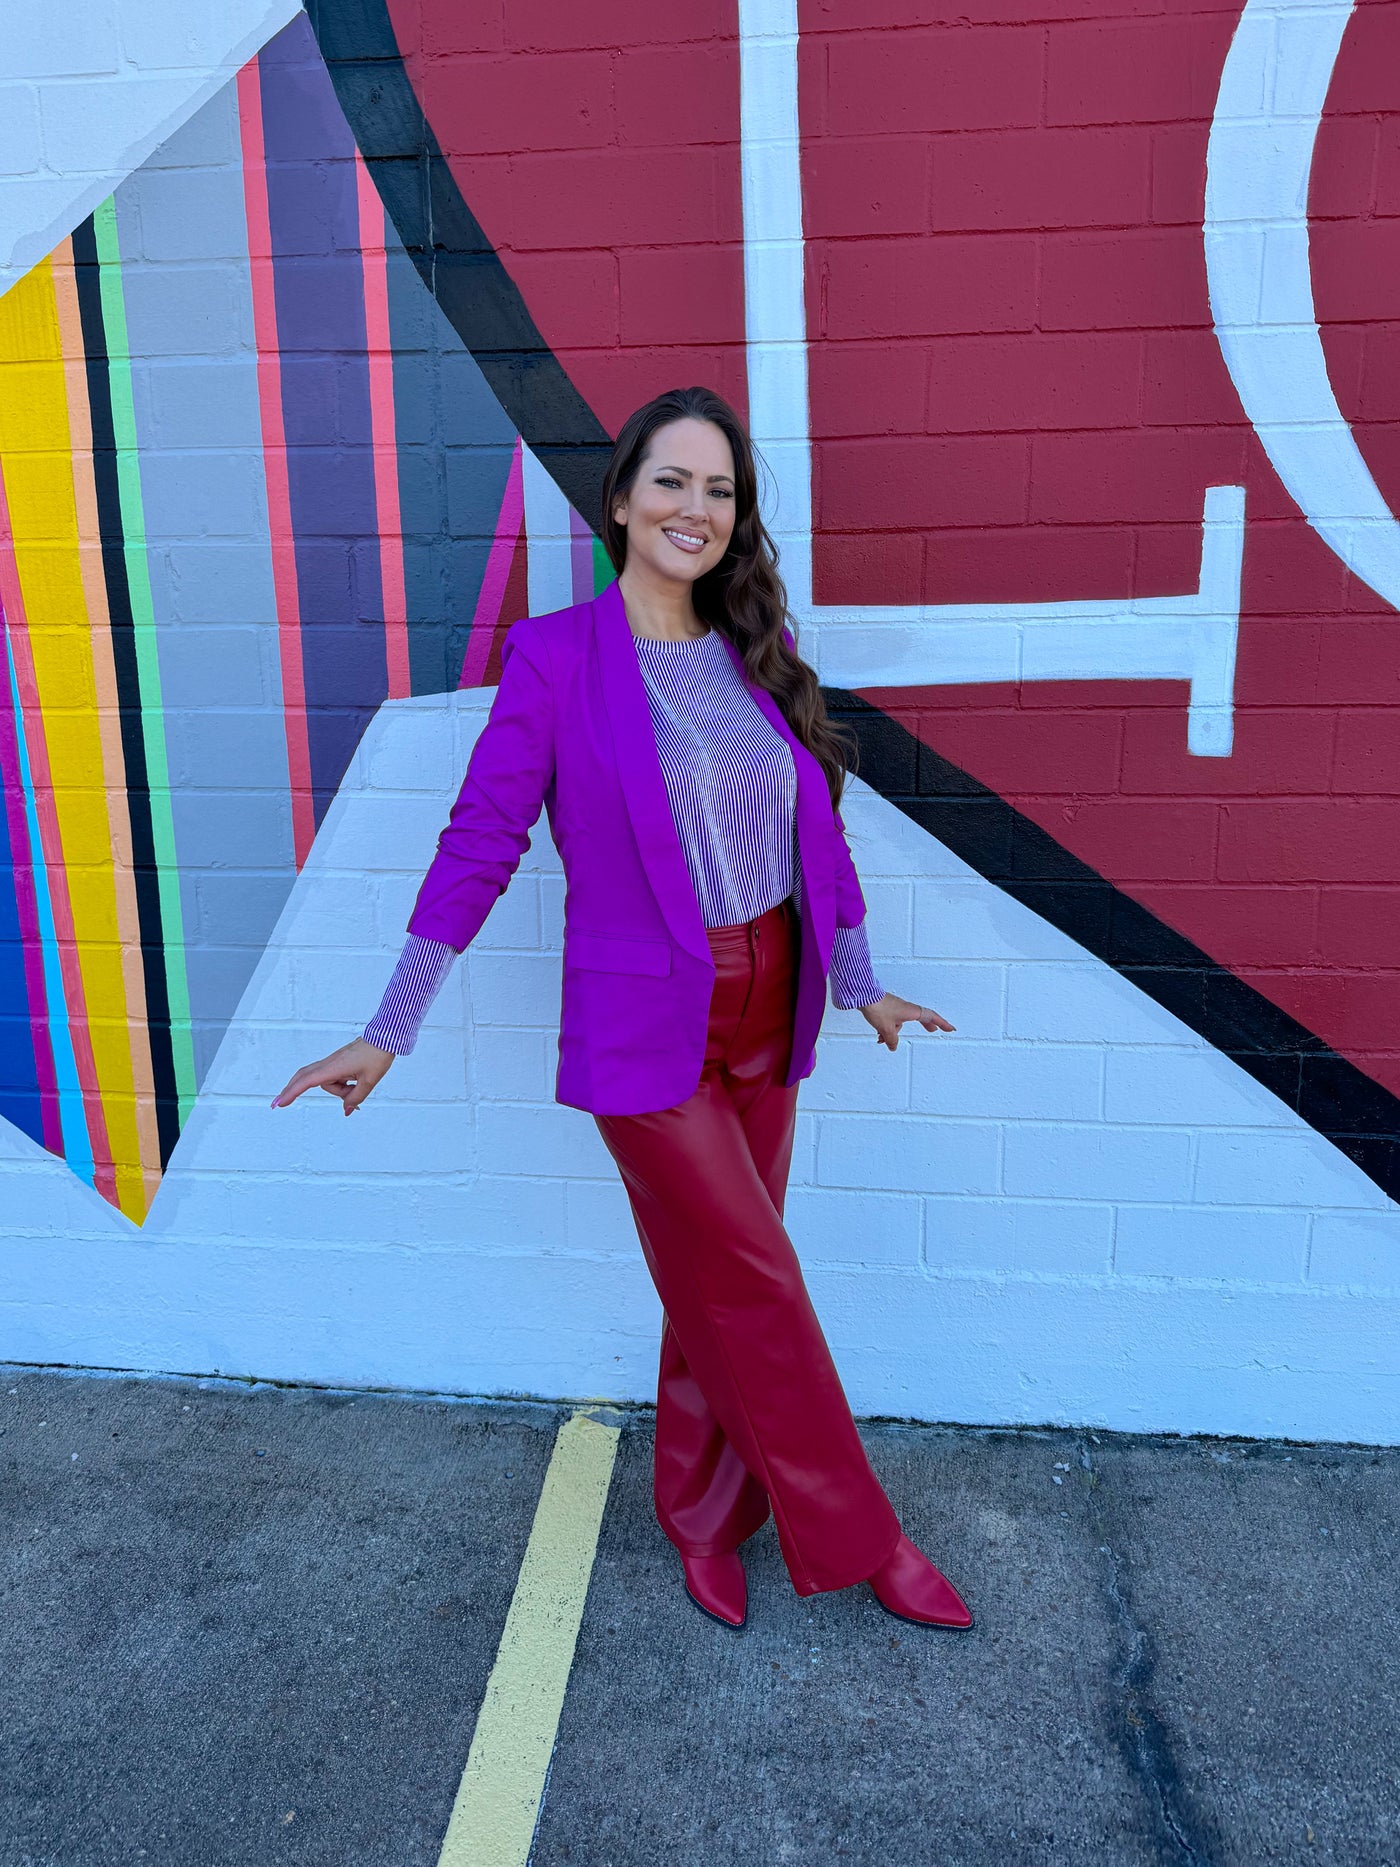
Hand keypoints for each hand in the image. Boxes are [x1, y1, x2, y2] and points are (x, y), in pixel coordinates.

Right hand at [271, 1037, 395, 1115]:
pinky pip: (333, 1078)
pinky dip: (340, 1085)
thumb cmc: (376, 1056)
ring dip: (341, 1090)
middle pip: (304, 1078)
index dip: (291, 1093)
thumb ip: (356, 1098)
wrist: (384, 1038)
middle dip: (292, 1090)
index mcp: (333, 1067)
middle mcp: (329, 1064)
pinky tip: (354, 1084)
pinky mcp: (338, 1062)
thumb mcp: (369, 1082)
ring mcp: (332, 1062)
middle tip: (279, 1103)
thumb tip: (346, 1110)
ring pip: (327, 1083)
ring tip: (360, 1083)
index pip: (306, 1082)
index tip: (279, 1103)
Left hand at [859, 993, 955, 1051]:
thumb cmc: (878, 1008)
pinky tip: (879, 1035)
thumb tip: (893, 1046)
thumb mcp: (886, 1029)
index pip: (931, 1017)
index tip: (950, 1028)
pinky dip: (887, 1029)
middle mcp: (906, 1008)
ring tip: (883, 1039)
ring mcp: (896, 1007)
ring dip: (894, 1032)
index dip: (942, 1023)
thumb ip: (892, 1040)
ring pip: (900, 1022)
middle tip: (932, 1030)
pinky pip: (891, 1021)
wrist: (864, 996)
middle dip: (926, 1024)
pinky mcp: (887, 1008)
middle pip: (920, 1017)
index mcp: (912, 1011)